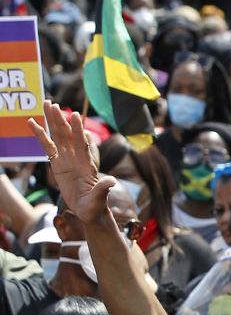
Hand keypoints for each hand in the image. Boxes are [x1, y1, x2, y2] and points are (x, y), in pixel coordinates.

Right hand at [28, 101, 113, 228]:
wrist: (89, 210)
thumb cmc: (95, 206)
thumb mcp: (99, 199)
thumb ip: (103, 189)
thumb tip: (112, 181)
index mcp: (87, 164)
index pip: (82, 144)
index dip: (79, 131)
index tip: (75, 116)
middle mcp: (77, 157)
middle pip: (67, 135)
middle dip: (60, 119)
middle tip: (52, 103)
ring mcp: (67, 158)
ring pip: (58, 136)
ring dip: (52, 120)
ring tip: (46, 104)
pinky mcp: (57, 163)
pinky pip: (47, 146)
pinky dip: (40, 135)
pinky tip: (33, 122)